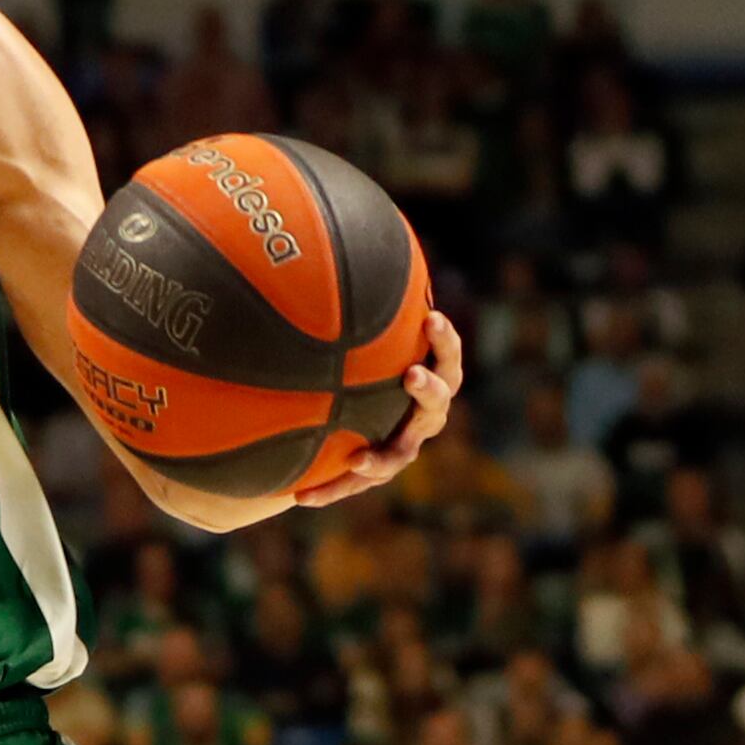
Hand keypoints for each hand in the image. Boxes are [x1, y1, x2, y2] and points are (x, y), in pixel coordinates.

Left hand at [294, 310, 463, 507]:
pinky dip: (330, 488)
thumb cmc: (352, 368)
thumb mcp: (352, 339)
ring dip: (383, 457)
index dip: (443, 339)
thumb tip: (317, 247)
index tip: (431, 317)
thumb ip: (347, 305)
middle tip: (411, 374)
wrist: (340, 418)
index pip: (446, 355)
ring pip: (399, 454)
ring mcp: (398, 444)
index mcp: (424, 375)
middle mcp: (419, 413)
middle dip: (430, 387)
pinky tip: (298, 497)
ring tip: (359, 460)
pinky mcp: (371, 470)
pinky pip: (352, 482)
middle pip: (437, 403)